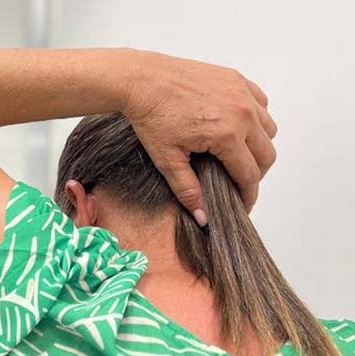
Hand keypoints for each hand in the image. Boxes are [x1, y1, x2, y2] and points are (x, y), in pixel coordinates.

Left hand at [122, 50, 277, 221]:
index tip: (243, 205)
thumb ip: (188, 190)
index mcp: (227, 135)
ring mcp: (243, 93)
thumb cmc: (152, 116)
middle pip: (266, 154)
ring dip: (258, 147)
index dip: (248, 195)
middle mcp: (242, 113)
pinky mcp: (238, 80)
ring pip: (269, 129)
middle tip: (238, 183)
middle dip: (255, 174)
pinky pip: (262, 104)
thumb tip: (203, 217)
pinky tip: (237, 129)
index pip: (249, 175)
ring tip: (237, 157)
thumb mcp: (167, 160)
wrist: (143, 80)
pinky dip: (256, 120)